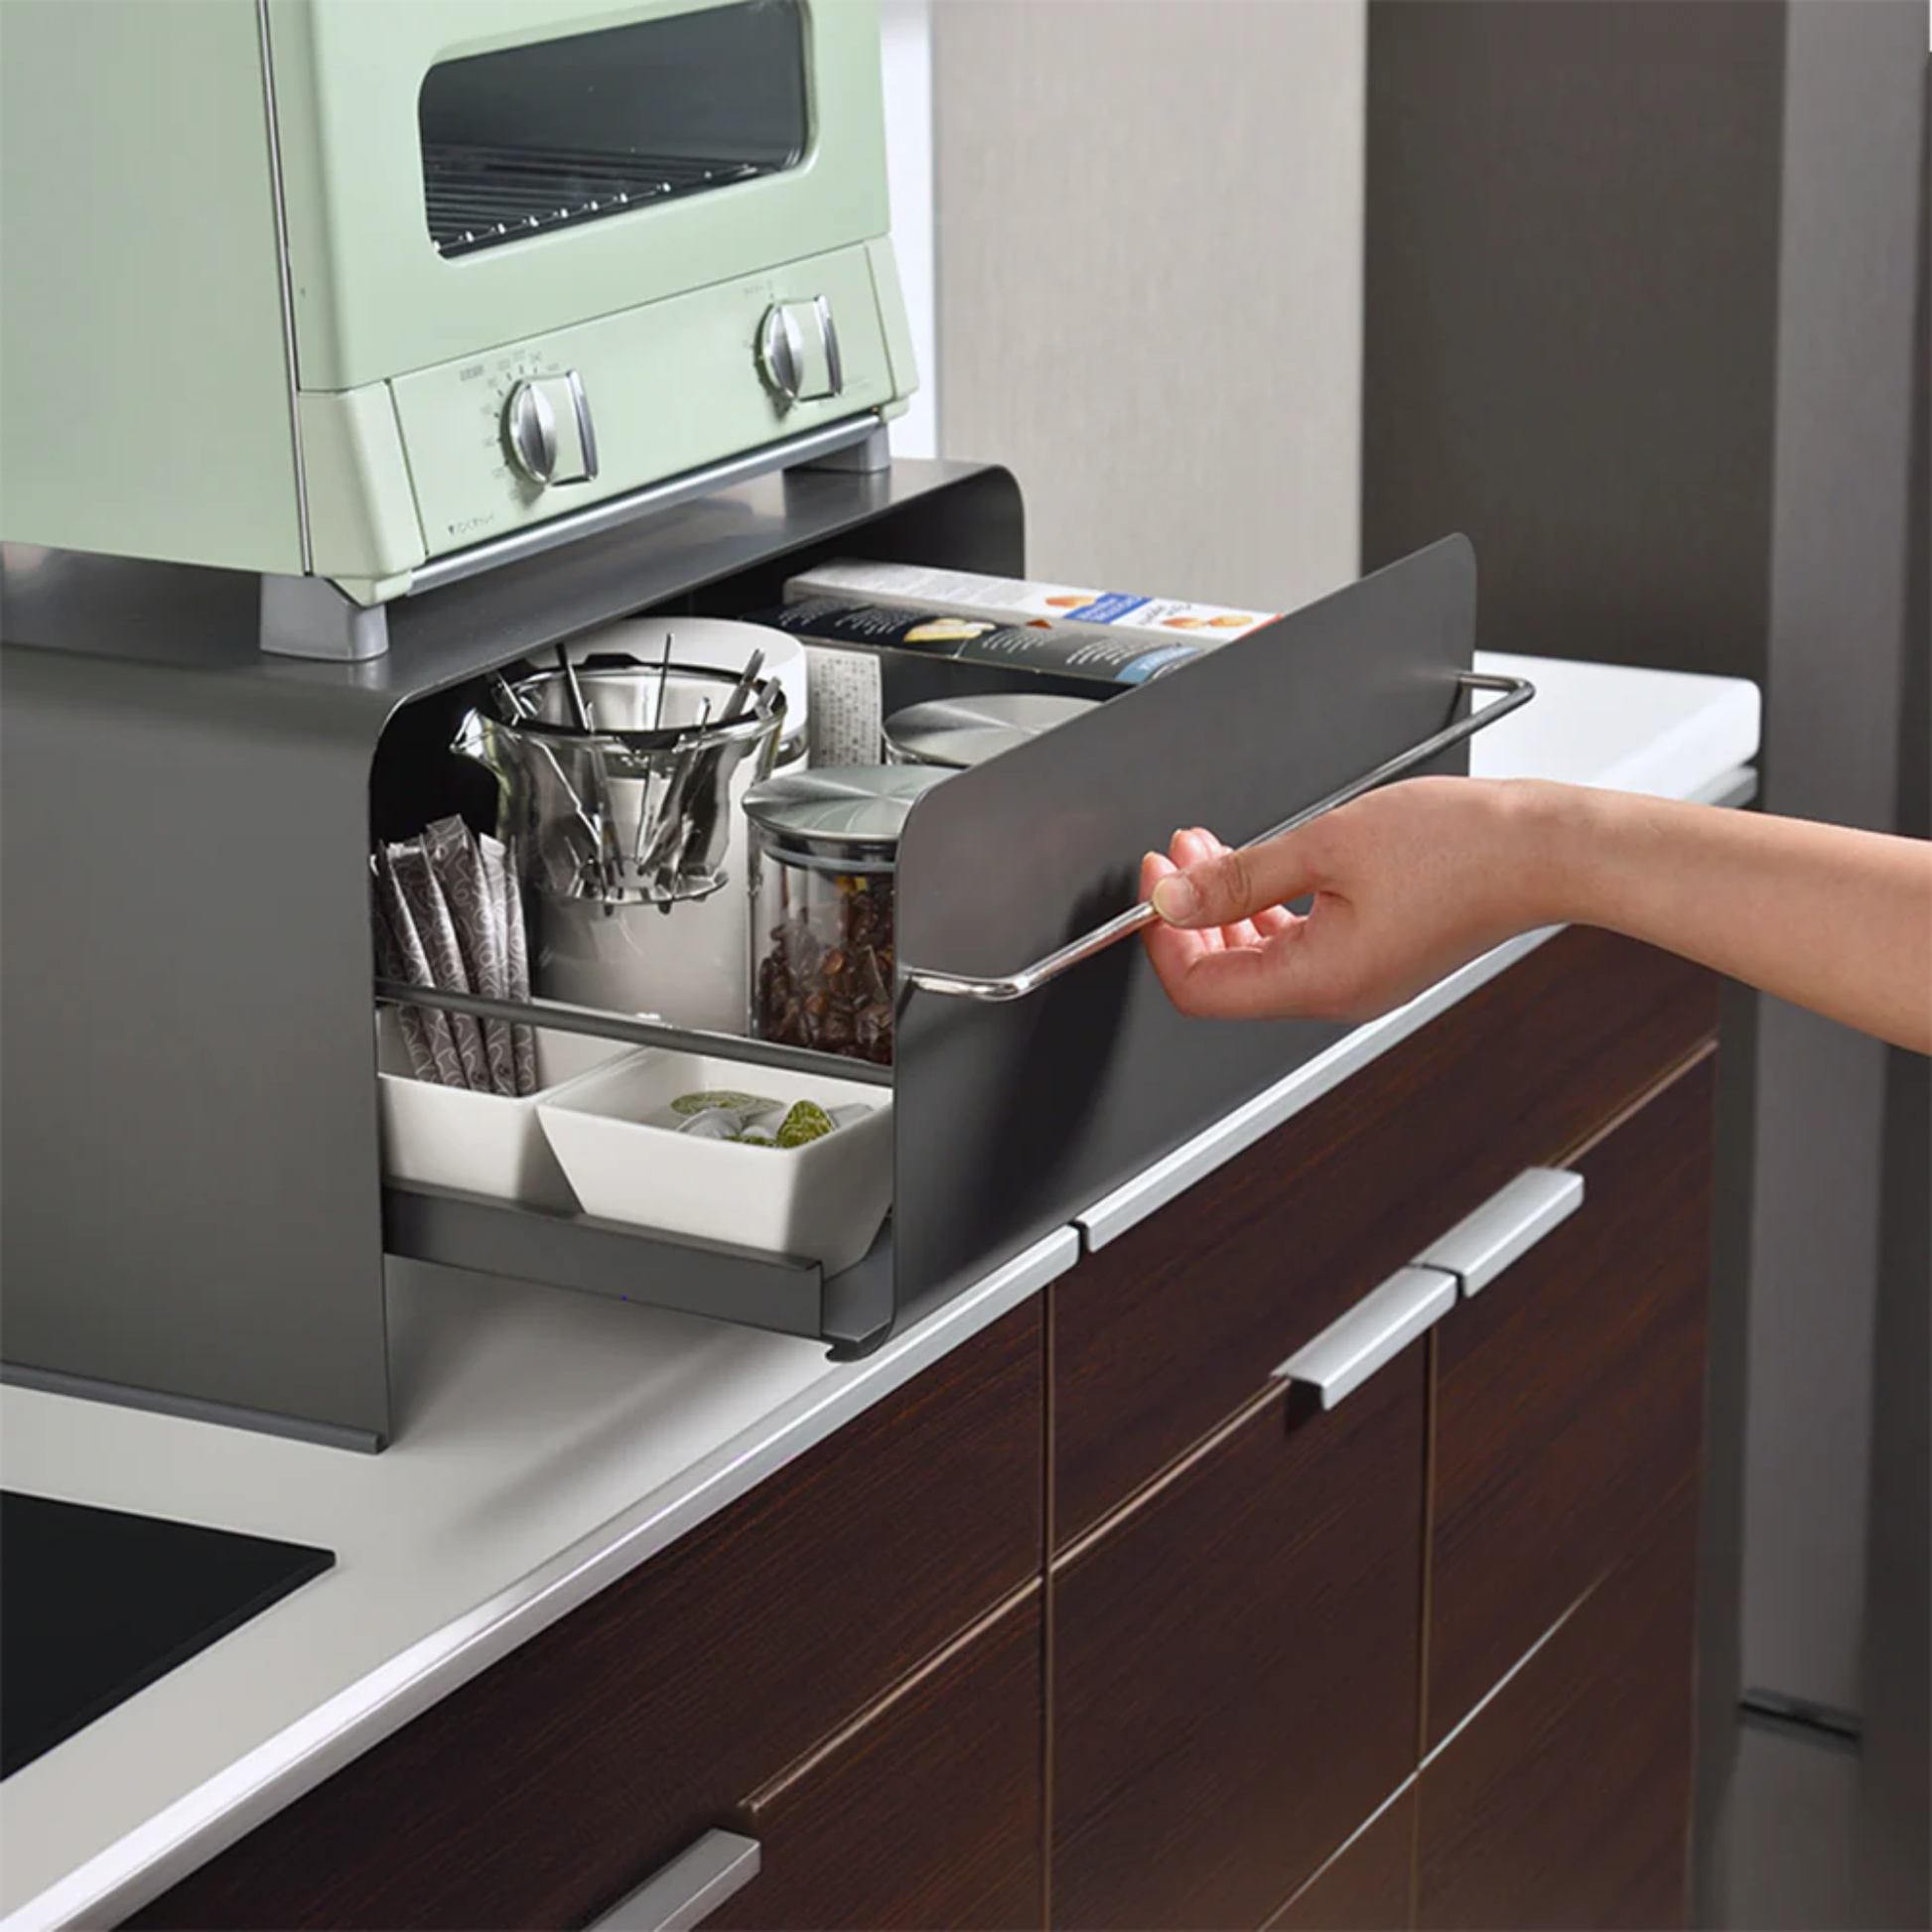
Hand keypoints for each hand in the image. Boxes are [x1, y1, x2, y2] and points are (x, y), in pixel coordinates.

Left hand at [1139, 778, 1548, 1022]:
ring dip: (1225, 906)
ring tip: (1209, 848)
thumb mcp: (1329, 842)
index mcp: (1322, 980)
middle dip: (1189, 915)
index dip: (1163, 937)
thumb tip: (1175, 898)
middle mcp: (1337, 992)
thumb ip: (1241, 875)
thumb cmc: (1464, 845)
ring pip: (1260, 959)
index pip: (1201, 990)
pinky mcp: (1375, 955)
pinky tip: (1261, 865)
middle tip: (1177, 857)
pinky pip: (1298, 944)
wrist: (1546, 848)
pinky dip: (1266, 907)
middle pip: (1225, 977)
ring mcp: (1358, 977)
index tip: (1155, 881)